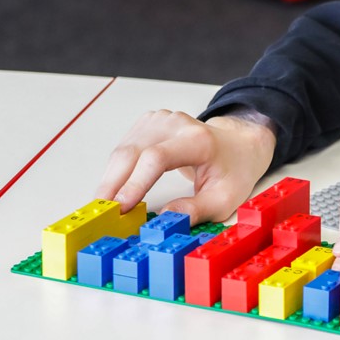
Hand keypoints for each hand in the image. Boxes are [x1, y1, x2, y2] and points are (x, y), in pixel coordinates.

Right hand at [95, 110, 275, 224]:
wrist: (238, 145)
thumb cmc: (233, 171)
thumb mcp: (225, 198)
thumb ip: (196, 211)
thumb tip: (164, 219)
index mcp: (198, 140)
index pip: (157, 158)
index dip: (135, 183)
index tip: (121, 208)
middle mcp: (176, 124)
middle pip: (132, 153)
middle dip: (113, 186)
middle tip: (101, 215)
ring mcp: (160, 120)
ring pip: (123, 151)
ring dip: (110, 181)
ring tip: (104, 209)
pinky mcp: (148, 123)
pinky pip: (124, 149)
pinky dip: (116, 171)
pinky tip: (116, 191)